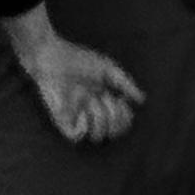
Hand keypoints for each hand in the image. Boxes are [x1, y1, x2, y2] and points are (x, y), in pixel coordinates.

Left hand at [6, 7, 142, 145]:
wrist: (52, 56)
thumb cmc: (78, 59)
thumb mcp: (109, 69)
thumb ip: (126, 84)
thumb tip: (142, 101)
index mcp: (103, 103)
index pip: (121, 124)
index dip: (126, 117)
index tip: (121, 100)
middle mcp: (91, 114)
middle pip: (113, 134)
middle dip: (117, 119)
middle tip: (108, 100)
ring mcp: (77, 118)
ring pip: (97, 138)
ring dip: (101, 119)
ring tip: (93, 101)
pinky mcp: (62, 121)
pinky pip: (78, 136)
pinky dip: (84, 125)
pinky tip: (82, 110)